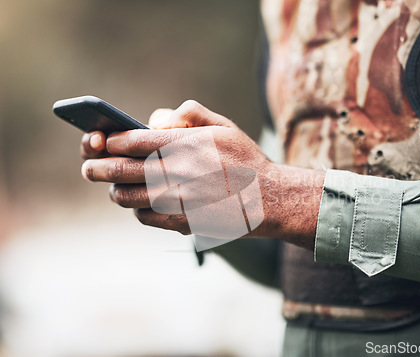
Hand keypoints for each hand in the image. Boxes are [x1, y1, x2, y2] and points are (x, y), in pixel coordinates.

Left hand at [81, 100, 323, 248]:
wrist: (270, 200)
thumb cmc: (246, 160)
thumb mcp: (224, 126)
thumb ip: (189, 113)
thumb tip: (154, 120)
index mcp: (185, 145)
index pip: (131, 141)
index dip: (108, 141)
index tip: (99, 141)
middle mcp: (177, 173)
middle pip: (119, 170)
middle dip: (96, 167)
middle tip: (89, 166)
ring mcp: (177, 201)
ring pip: (126, 197)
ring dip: (114, 190)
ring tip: (113, 186)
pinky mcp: (181, 223)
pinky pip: (143, 217)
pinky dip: (136, 209)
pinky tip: (141, 203)